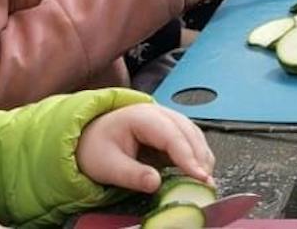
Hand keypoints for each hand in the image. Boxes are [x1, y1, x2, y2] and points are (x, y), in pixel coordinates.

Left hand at [75, 103, 214, 193]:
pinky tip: (199, 171)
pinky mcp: (170, 130)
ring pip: (193, 134)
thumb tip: (155, 184)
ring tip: (205, 180)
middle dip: (200, 157)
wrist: (89, 137)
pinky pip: (190, 140)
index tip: (200, 176)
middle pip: (188, 132)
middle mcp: (159, 113)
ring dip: (202, 156)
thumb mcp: (107, 166)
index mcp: (141, 116)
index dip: (188, 157)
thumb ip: (132, 175)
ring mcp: (166, 119)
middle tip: (207, 183)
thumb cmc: (97, 148)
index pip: (171, 135)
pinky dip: (198, 155)